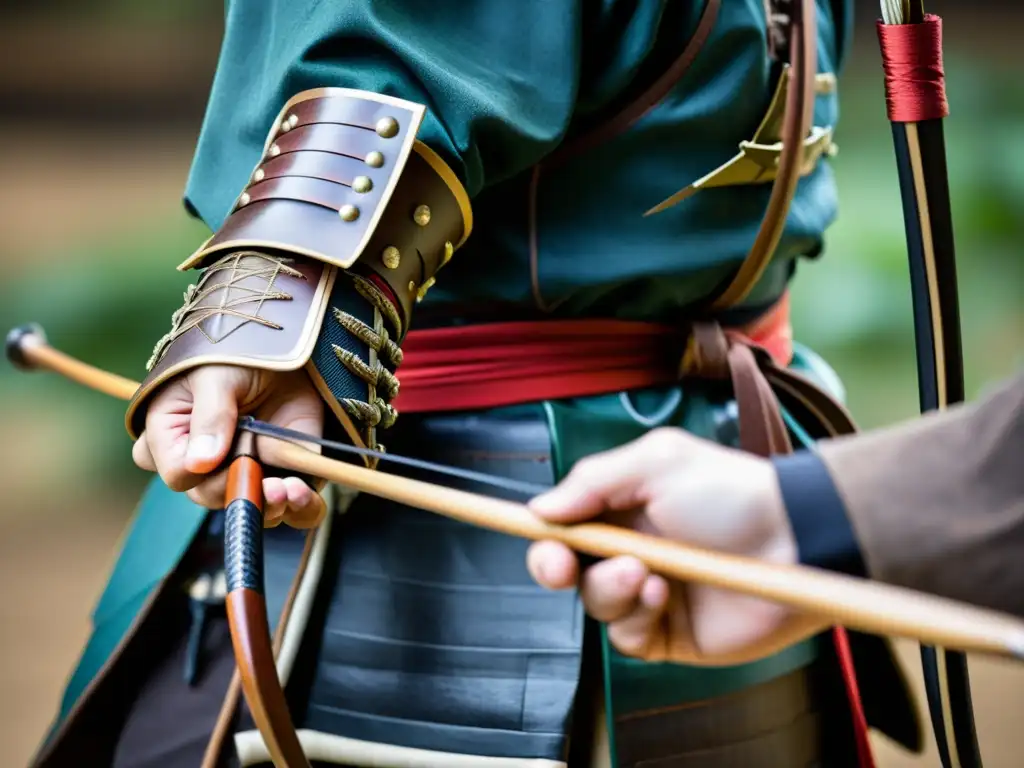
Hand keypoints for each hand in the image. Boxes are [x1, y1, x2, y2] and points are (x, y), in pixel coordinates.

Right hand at [132, 365, 326, 528]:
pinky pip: (293, 507)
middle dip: (241, 493)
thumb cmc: (233, 355)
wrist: (282, 348)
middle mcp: (207, 464)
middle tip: (268, 483)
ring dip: (272, 508)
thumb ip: (210, 416)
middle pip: (214, 498)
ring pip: (253, 510)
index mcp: (174, 439)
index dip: (202, 476)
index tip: (224, 461)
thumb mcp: (215, 376)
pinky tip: (303, 493)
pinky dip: (301, 508)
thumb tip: (200, 463)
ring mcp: (248, 471)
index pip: (179, 476)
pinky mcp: (286, 473)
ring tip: (288, 490)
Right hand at [526, 428, 827, 664]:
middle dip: (554, 566)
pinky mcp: (670, 634)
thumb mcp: (658, 462)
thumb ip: (593, 480)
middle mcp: (632, 550)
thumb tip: (541, 507)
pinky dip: (637, 616)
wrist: (796, 542)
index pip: (566, 523)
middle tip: (560, 565)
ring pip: (595, 603)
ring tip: (646, 571)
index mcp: (625, 508)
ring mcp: (651, 594)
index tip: (522, 531)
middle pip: (567, 569)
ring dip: (609, 587)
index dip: (541, 531)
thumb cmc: (731, 493)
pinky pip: (627, 636)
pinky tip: (664, 595)